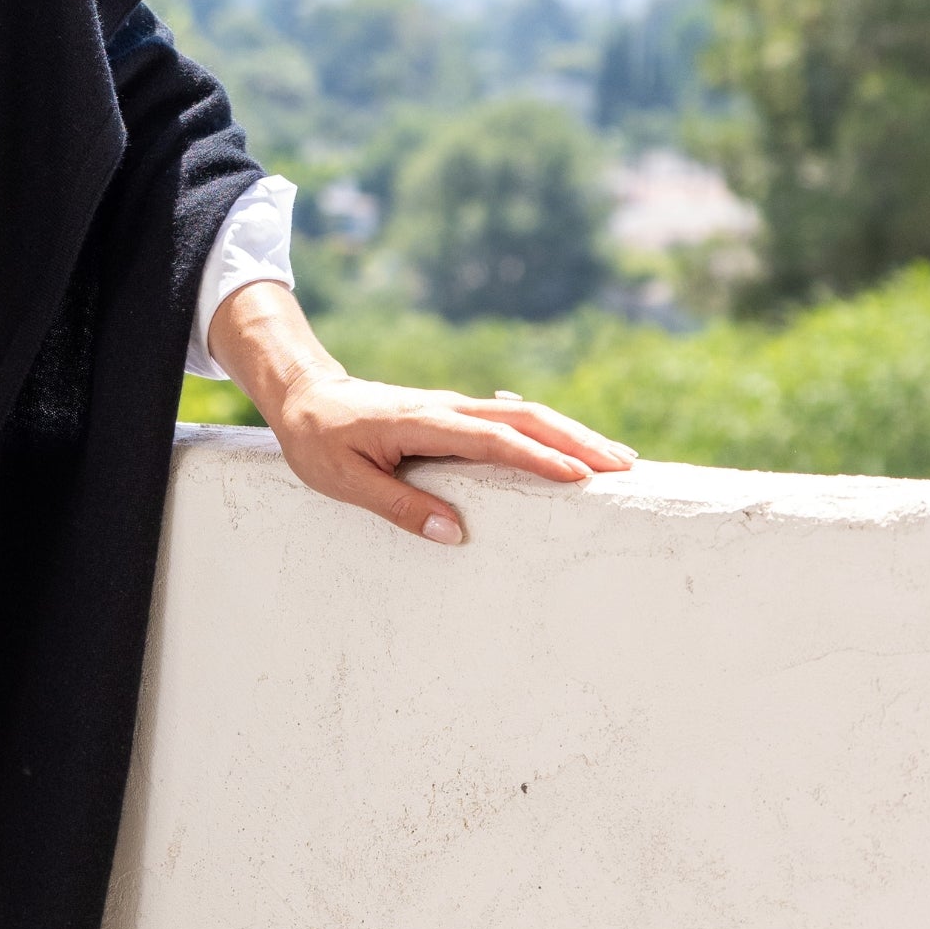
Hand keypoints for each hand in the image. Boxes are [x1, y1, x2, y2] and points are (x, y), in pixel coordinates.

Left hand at [267, 372, 633, 543]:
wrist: (305, 394)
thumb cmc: (318, 441)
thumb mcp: (344, 481)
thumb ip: (397, 506)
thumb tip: (453, 534)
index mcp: (423, 422)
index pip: (493, 440)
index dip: (538, 458)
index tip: (579, 478)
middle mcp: (448, 408)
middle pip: (526, 417)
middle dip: (577, 440)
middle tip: (624, 467)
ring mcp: (455, 407)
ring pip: (524, 414)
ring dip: (571, 434)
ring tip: (617, 458)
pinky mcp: (455, 414)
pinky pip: (511, 420)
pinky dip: (548, 432)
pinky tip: (572, 451)